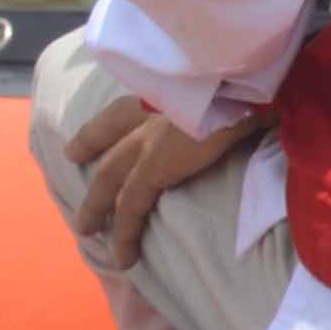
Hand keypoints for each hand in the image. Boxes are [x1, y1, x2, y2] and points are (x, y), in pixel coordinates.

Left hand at [61, 93, 269, 269]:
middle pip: (110, 146)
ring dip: (97, 209)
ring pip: (111, 181)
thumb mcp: (230, 83)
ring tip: (87, 232)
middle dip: (90, 164)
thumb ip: (230, 101)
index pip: (121, 112)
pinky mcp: (156, 165)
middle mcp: (149, 112)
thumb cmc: (250, 75)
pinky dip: (124, 233)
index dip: (98, 131)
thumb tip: (259, 114)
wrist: (242, 73)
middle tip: (71, 176)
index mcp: (163, 92)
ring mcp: (148, 139)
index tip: (77, 147)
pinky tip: (121, 256)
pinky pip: (131, 205)